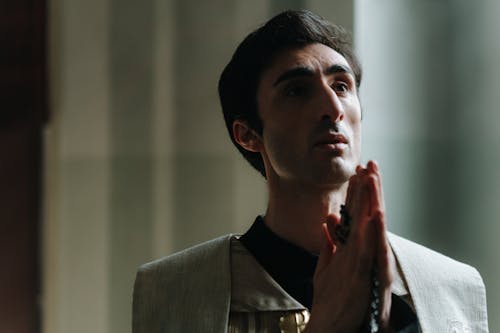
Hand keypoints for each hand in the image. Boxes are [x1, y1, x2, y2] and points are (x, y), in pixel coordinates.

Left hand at [305, 161, 392, 332]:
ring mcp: (369, 262)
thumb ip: (331, 242)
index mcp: (355, 248)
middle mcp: (366, 252)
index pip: (358, 214)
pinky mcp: (369, 275)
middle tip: (370, 163)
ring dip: (374, 201)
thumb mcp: (329, 265)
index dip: (359, 192)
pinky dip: (376, 231)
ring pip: (373, 226)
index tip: (357, 170)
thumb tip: (329, 220)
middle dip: (370, 188)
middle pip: (368, 214)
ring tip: (374, 178)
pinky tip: (376, 213)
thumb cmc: (336, 300)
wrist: (336, 328)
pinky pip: (374, 250)